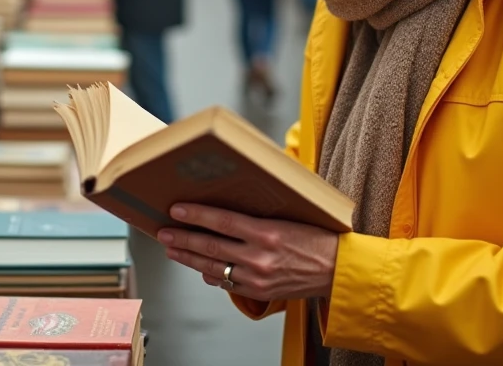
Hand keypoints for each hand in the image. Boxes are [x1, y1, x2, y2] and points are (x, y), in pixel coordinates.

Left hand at [158, 203, 338, 301]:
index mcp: (267, 232)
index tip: (177, 209)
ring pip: (213, 267)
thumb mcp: (288, 218)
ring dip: (189, 258)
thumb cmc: (318, 238)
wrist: (338, 271)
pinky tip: (199, 267)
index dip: (196, 215)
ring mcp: (257, 278)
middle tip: (163, 231)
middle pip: (210, 245)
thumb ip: (258, 217)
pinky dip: (211, 274)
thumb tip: (228, 211)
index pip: (222, 221)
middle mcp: (259, 257)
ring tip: (172, 249)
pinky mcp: (259, 292)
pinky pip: (227, 283)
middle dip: (183, 238)